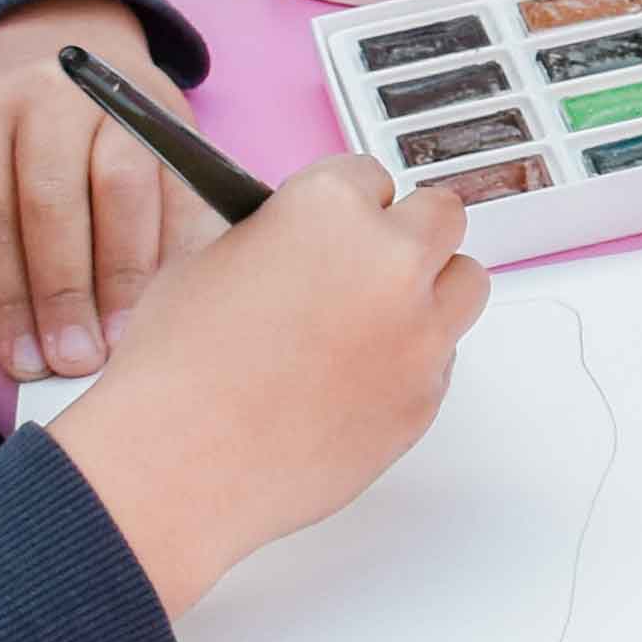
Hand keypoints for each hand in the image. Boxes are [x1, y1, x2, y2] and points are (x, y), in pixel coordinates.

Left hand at [0, 0, 186, 375]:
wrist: (54, 74)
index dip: (5, 296)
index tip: (24, 362)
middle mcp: (44, 97)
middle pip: (55, 200)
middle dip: (63, 291)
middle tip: (74, 361)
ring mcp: (115, 101)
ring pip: (124, 186)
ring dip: (124, 272)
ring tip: (120, 339)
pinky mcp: (171, 118)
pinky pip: (181, 184)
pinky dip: (178, 245)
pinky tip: (170, 299)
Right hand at [41, 154, 485, 615]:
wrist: (180, 465)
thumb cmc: (177, 373)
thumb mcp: (203, 260)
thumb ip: (273, 233)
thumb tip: (296, 238)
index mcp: (330, 208)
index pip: (369, 175)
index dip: (345, 203)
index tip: (334, 225)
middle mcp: (390, 261)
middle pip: (440, 216)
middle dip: (406, 233)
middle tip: (368, 263)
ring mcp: (419, 331)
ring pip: (464, 284)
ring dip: (431, 291)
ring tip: (377, 318)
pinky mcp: (426, 397)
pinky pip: (443, 360)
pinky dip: (413, 361)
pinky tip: (358, 380)